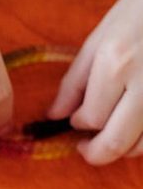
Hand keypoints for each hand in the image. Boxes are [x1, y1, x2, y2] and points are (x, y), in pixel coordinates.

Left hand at [48, 0, 142, 164]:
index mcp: (117, 64)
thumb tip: (54, 116)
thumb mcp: (102, 35)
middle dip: (94, 152)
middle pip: (114, 143)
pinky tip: (137, 127)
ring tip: (115, 132)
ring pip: (141, 148)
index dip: (79, 123)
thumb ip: (75, 81)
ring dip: (123, 149)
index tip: (78, 118)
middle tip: (86, 147)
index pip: (90, 118)